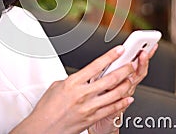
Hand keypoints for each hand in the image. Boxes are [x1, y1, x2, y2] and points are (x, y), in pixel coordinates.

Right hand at [12, 44, 156, 133]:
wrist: (43, 128)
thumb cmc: (47, 109)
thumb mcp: (57, 86)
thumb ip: (72, 80)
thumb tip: (80, 77)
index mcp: (73, 82)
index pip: (96, 65)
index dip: (110, 56)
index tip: (119, 50)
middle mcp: (83, 94)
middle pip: (110, 79)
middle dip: (124, 69)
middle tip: (131, 64)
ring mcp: (89, 107)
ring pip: (115, 94)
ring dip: (126, 85)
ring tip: (132, 79)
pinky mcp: (92, 118)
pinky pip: (112, 109)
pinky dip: (122, 103)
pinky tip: (127, 98)